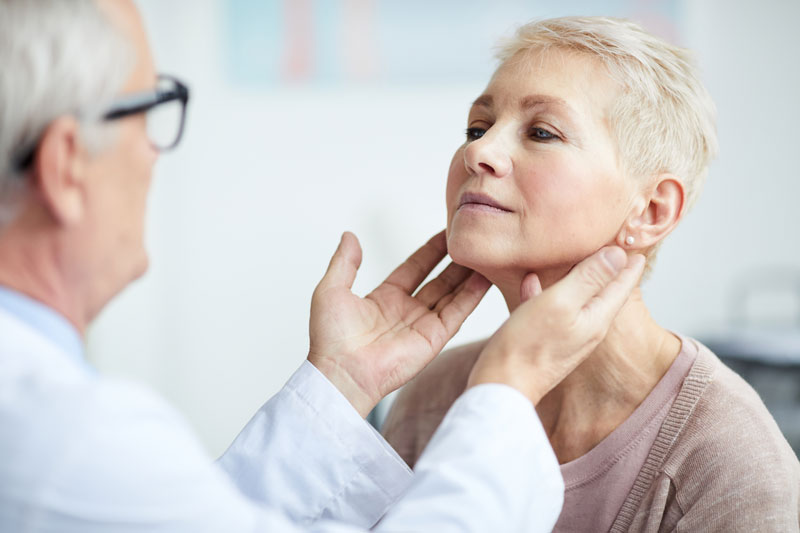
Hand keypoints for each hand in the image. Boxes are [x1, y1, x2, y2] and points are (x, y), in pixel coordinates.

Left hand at [308, 231, 491, 416]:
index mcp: (384, 299)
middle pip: (438, 280)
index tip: (447, 232)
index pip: (413, 268)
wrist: (340, 372)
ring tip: (485, 255)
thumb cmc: (330, 338)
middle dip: (455, 261)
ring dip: (468, 276)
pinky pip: (457, 313)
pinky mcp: (433, 339)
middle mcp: (406, 311)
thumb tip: (349, 236)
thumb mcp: (331, 290)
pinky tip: (485, 278)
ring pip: (452, 294)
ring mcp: (422, 326)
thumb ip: (345, 262)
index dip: (430, 251)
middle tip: (472, 240)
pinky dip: (472, 296)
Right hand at [468, 247, 645, 404]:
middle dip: (609, 269)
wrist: (501, 384)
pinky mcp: (543, 340)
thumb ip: (589, 278)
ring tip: (580, 258)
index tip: (638, 247)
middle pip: (603, 292)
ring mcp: (564, 335)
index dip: (629, 264)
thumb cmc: (528, 345)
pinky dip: (546, 291)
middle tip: (617, 248)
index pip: (621, 286)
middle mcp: (585, 328)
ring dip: (579, 277)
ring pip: (577, 298)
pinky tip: (531, 280)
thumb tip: (619, 254)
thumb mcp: (560, 302)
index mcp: (596, 318)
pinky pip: (550, 308)